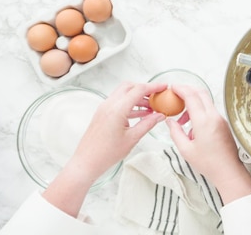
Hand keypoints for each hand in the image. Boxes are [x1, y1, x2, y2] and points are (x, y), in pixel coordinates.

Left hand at [42, 82, 166, 216]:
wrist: (86, 162)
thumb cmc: (106, 153)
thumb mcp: (132, 138)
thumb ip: (148, 124)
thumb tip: (160, 116)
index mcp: (117, 109)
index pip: (139, 90)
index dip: (154, 87)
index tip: (164, 87)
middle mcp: (109, 105)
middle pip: (130, 87)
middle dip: (145, 89)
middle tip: (158, 96)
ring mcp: (104, 108)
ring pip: (124, 94)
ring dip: (138, 97)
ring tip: (152, 107)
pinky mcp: (102, 114)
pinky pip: (118, 102)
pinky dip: (130, 104)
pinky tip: (141, 114)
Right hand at [167, 85, 250, 204]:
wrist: (228, 170)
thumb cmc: (209, 163)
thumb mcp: (185, 149)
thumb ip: (175, 132)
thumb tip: (170, 122)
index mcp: (204, 121)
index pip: (191, 96)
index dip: (180, 89)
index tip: (172, 88)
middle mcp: (214, 117)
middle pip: (201, 93)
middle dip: (187, 90)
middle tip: (176, 94)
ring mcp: (220, 119)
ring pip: (205, 101)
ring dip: (192, 103)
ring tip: (182, 120)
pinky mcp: (223, 123)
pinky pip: (209, 111)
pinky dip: (199, 111)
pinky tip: (192, 127)